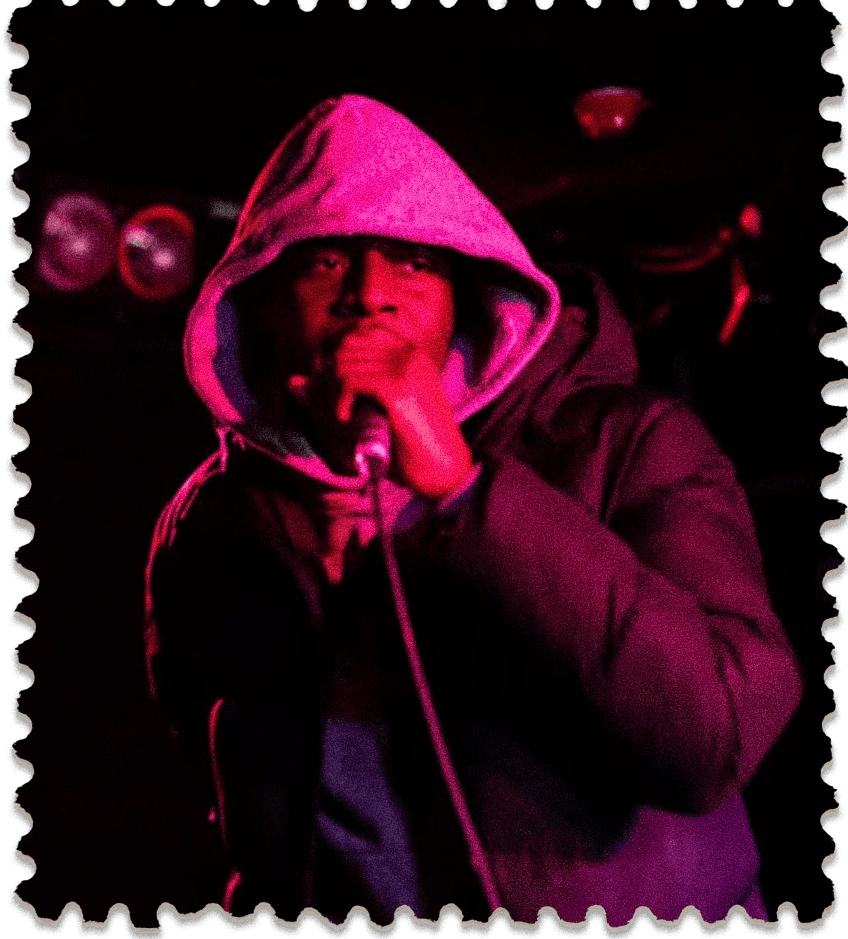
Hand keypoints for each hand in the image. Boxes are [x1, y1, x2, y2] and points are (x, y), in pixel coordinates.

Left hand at [289, 323, 472, 498]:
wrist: (444, 468)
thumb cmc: (411, 443)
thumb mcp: (375, 410)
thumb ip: (341, 390)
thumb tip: (291, 382)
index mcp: (411, 352)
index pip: (360, 331)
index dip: (338, 356)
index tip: (336, 386)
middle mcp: (409, 353)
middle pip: (348, 344)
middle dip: (331, 373)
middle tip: (334, 402)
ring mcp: (405, 369)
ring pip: (346, 362)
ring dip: (334, 389)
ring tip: (341, 413)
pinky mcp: (398, 389)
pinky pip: (352, 380)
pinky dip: (340, 399)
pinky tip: (345, 417)